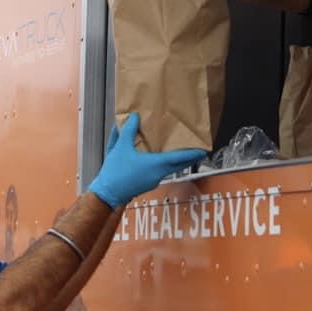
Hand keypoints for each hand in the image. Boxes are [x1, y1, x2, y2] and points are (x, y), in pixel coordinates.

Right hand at [88, 114, 205, 207]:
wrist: (108, 193)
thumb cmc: (115, 172)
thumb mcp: (120, 147)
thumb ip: (128, 130)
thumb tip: (134, 117)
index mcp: (156, 164)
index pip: (180, 158)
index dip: (193, 153)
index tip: (203, 149)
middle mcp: (159, 173)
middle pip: (179, 165)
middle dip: (189, 158)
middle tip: (197, 151)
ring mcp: (154, 180)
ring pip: (171, 169)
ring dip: (177, 161)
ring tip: (179, 152)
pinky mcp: (148, 183)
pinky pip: (162, 172)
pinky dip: (165, 165)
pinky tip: (158, 159)